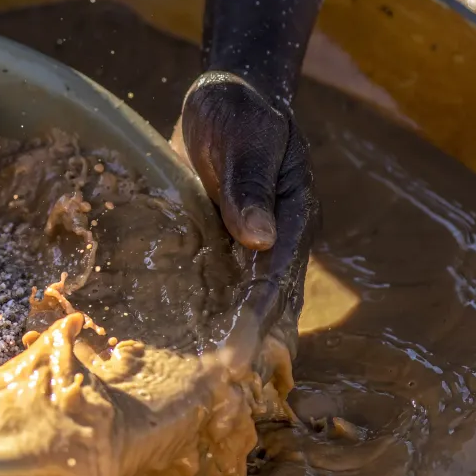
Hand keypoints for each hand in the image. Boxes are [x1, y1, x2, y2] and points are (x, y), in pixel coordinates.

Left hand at [177, 71, 318, 346]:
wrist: (225, 94)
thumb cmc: (238, 111)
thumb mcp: (246, 140)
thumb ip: (249, 186)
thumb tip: (259, 240)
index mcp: (294, 214)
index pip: (279, 274)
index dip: (261, 313)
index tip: (241, 348)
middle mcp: (277, 235)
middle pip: (269, 297)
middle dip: (249, 335)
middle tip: (221, 381)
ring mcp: (250, 240)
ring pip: (243, 295)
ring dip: (226, 327)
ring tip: (201, 372)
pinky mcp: (223, 239)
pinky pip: (218, 280)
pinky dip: (205, 305)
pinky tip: (180, 333)